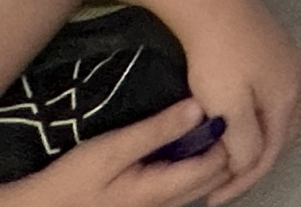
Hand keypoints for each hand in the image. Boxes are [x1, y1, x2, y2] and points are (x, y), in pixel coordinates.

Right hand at [14, 104, 252, 206]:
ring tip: (206, 120)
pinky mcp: (144, 204)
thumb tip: (199, 107)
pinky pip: (181, 186)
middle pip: (212, 178)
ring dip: (208, 157)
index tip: (225, 103)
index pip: (214, 166)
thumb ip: (157, 130)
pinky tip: (182, 142)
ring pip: (198, 184)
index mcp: (161, 191)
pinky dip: (191, 165)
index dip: (226, 136)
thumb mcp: (113, 149)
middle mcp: (165, 204)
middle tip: (220, 108)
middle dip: (224, 147)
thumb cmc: (74, 179)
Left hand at [160, 0, 300, 199]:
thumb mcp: (228, 107)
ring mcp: (290, 57)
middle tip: (228, 178)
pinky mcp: (275, 43)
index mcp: (288, 95)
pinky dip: (259, 114)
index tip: (216, 196)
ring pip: (279, 112)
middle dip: (257, 160)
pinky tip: (241, 116)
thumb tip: (250, 163)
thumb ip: (244, 142)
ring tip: (234, 153)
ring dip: (260, 136)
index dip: (245, 178)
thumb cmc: (218, 55)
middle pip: (283, 133)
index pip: (272, 151)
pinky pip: (273, 92)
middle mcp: (298, 77)